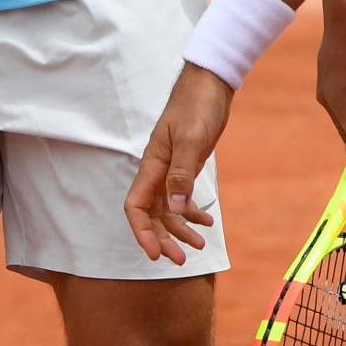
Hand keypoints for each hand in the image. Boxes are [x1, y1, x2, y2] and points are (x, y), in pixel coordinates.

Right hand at [124, 66, 230, 263]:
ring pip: (168, 210)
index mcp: (152, 165)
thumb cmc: (196, 106)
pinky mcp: (185, 166)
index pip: (136, 207)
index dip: (142, 233)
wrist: (210, 84)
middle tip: (181, 260)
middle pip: (151, 215)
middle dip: (163, 239)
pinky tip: (207, 221)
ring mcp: (170, 170)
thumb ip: (182, 173)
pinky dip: (192, 212)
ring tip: (200, 244)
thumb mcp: (191, 139)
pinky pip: (182, 197)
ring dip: (180, 229)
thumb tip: (176, 209)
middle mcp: (157, 171)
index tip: (155, 254)